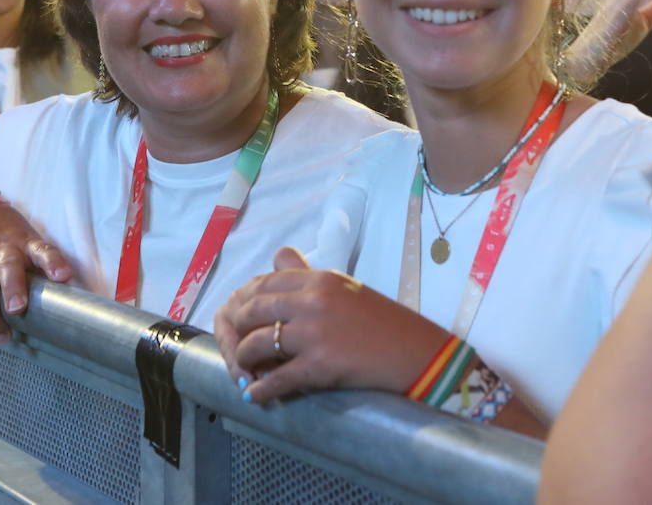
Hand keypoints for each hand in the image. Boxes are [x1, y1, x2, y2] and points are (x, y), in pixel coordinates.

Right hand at [0, 201, 71, 343]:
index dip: (53, 264)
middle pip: (8, 268)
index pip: (43, 251)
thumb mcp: (30, 242)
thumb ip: (43, 266)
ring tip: (4, 335)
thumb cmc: (10, 237)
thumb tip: (63, 297)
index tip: (63, 276)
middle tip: (18, 309)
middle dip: (12, 289)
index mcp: (26, 243)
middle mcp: (2, 253)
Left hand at [213, 248, 450, 403]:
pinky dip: (261, 390)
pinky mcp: (320, 365)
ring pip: (258, 344)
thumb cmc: (382, 323)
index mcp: (319, 279)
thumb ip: (307, 274)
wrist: (417, 354)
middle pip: (253, 310)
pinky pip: (277, 379)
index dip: (244, 301)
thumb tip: (277, 254)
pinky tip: (255, 396)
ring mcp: (315, 333)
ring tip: (244, 370)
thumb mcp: (344, 288)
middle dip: (236, 330)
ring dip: (243, 360)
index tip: (238, 317)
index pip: (264, 282)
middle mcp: (313, 300)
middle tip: (235, 345)